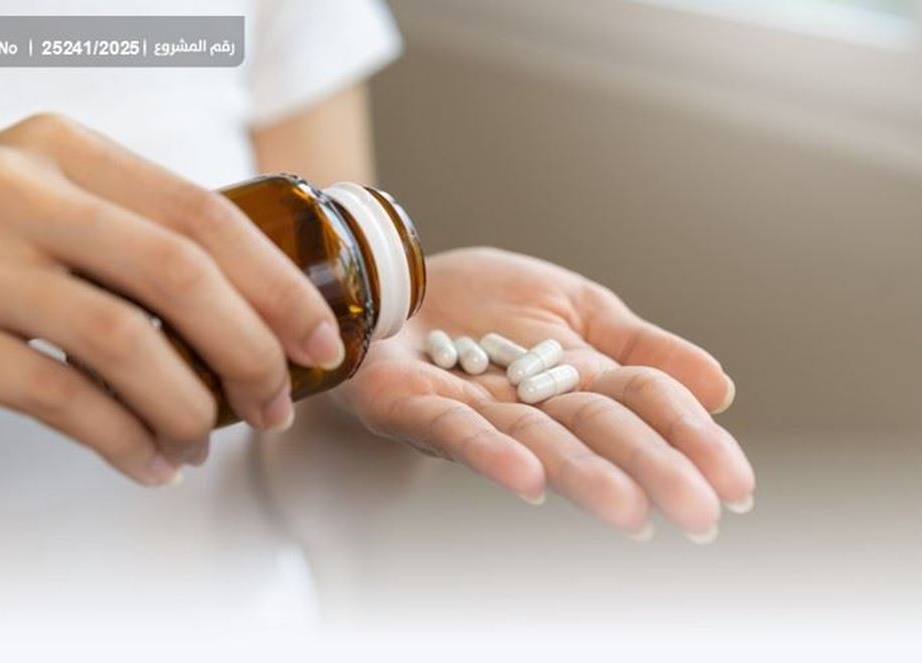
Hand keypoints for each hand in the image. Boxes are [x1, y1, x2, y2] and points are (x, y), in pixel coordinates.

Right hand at [0, 114, 343, 484]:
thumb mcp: (47, 201)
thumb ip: (136, 234)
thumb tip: (259, 311)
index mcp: (66, 150)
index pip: (202, 212)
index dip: (277, 283)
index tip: (320, 340)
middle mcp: (17, 190)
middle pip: (177, 273)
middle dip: (249, 350)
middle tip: (276, 404)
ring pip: (122, 340)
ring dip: (188, 405)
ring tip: (208, 441)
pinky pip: (56, 398)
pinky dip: (122, 440)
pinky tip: (151, 464)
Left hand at [337, 248, 753, 538]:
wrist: (397, 284)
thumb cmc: (484, 303)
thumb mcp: (575, 306)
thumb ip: (639, 345)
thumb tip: (721, 388)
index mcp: (579, 377)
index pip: (646, 404)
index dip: (689, 437)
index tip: (737, 484)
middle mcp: (534, 404)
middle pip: (599, 433)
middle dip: (650, 470)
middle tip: (701, 514)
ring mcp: (476, 409)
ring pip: (537, 444)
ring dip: (582, 477)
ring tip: (629, 510)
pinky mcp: (415, 406)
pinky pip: (455, 432)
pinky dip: (491, 454)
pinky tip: (530, 478)